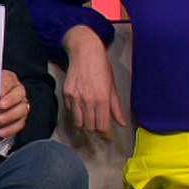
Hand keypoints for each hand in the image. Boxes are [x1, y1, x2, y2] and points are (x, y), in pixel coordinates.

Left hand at [0, 70, 28, 138]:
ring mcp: (20, 105)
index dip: (4, 87)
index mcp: (8, 78)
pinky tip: (1, 132)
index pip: (9, 80)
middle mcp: (17, 90)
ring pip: (22, 110)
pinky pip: (20, 124)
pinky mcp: (20, 119)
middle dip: (10, 101)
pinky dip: (11, 129)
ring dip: (9, 116)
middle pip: (19, 94)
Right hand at [62, 25, 126, 139]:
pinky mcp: (66, 94)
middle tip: (99, 127)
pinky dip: (76, 114)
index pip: (103, 126)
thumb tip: (122, 123)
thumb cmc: (101, 67)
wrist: (85, 51)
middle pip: (90, 127)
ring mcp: (75, 98)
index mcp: (102, 99)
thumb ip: (116, 107)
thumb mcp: (112, 86)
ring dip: (85, 125)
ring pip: (79, 122)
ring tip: (90, 121)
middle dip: (96, 130)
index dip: (106, 134)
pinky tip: (81, 109)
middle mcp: (88, 100)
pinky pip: (70, 112)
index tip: (108, 137)